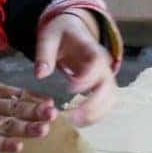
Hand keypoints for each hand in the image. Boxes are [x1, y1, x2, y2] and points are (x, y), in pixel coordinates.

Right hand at [0, 81, 57, 152]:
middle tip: (53, 114)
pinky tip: (18, 147)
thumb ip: (3, 94)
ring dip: (25, 128)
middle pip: (15, 108)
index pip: (17, 94)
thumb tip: (31, 98)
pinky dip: (4, 145)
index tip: (53, 103)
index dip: (35, 99)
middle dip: (35, 111)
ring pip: (6, 125)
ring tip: (43, 130)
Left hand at [34, 11, 116, 126]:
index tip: (70, 89)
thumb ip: (44, 54)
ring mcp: (106, 76)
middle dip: (93, 104)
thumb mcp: (49, 36)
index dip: (87, 77)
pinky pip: (107, 103)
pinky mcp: (103, 86)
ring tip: (75, 123)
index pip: (98, 62)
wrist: (72, 29)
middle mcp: (104, 64)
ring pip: (111, 98)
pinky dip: (96, 114)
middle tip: (72, 117)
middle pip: (109, 86)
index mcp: (91, 48)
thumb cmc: (61, 33)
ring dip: (97, 113)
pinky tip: (79, 121)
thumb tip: (40, 75)